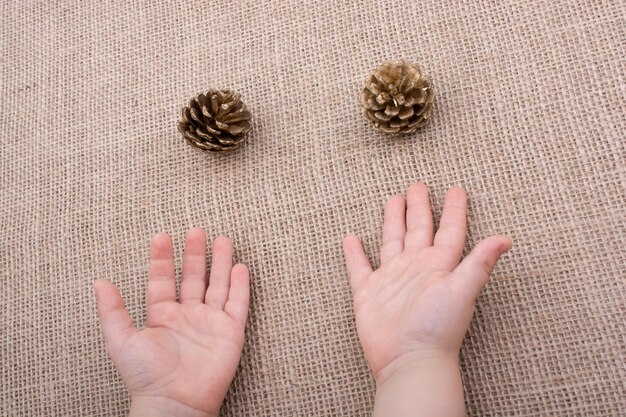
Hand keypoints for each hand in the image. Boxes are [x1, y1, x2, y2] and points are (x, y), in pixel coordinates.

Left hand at [94, 228, 249, 416]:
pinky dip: (240, 286)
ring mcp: (211, 322)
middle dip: (195, 254)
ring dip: (221, 263)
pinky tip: (240, 267)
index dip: (162, 258)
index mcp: (162, 315)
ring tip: (223, 240)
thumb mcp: (120, 340)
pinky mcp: (231, 331)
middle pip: (194, 277)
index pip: (163, 279)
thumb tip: (99, 282)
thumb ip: (112, 310)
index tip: (162, 236)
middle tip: (196, 230)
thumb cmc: (146, 375)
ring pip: (218, 285)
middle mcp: (188, 315)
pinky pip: (238, 304)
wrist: (175, 401)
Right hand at [343, 183, 510, 383]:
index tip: (456, 190)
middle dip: (419, 207)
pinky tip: (351, 239)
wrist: (409, 359)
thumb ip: (480, 262)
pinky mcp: (369, 293)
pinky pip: (360, 268)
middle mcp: (416, 267)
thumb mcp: (462, 289)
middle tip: (418, 185)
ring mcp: (391, 279)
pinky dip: (355, 254)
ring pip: (392, 241)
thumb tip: (506, 238)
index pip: (449, 230)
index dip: (453, 210)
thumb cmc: (438, 328)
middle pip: (418, 229)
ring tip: (393, 201)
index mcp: (438, 265)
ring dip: (392, 221)